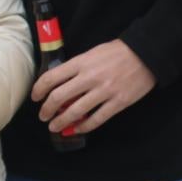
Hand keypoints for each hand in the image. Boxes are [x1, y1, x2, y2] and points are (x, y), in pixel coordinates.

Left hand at [31, 39, 156, 135]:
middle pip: (59, 98)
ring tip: (55, 127)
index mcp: (81, 63)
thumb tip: (61, 83)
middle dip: (47, 110)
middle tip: (43, 116)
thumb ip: (77, 67)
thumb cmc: (118, 52)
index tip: (35, 97)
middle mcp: (89, 78)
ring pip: (75, 112)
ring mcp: (104, 91)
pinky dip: (84, 126)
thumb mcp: (93, 53)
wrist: (146, 54)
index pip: (51, 78)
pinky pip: (97, 119)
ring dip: (61, 122)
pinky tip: (78, 128)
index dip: (39, 90)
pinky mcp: (118, 103)